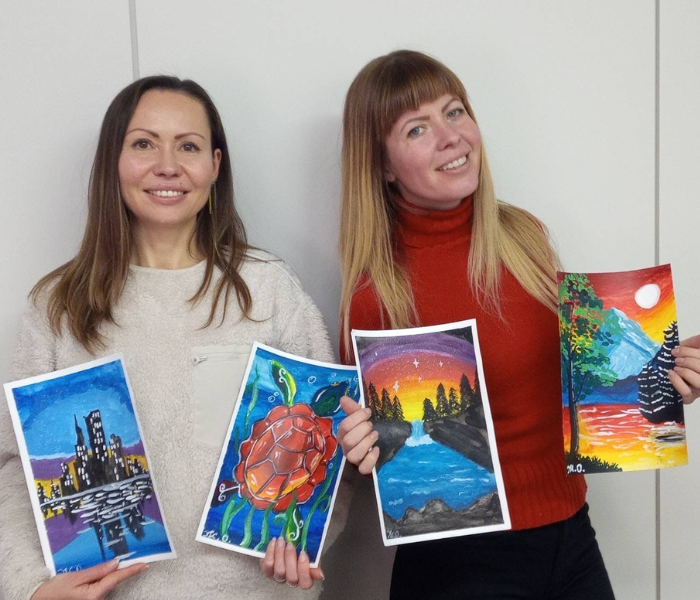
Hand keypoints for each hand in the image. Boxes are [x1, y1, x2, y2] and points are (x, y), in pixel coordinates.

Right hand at [31, 559, 147, 599]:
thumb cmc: (53, 591)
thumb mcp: (74, 577)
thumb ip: (96, 570)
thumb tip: (115, 563)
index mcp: (94, 595)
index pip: (116, 578)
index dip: (131, 570)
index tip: (145, 564)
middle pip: (113, 580)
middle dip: (119, 569)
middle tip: (131, 557)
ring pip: (107, 583)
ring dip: (109, 573)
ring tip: (107, 562)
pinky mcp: (90, 599)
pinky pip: (101, 587)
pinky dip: (103, 578)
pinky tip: (100, 572)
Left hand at [260, 537, 323, 589]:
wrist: (285, 539)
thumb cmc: (300, 545)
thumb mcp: (311, 551)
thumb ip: (315, 561)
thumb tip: (320, 576)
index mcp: (304, 577)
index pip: (305, 583)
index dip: (304, 570)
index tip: (303, 553)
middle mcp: (291, 579)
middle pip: (291, 577)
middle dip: (290, 559)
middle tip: (290, 544)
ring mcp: (278, 576)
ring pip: (279, 571)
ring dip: (280, 554)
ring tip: (281, 540)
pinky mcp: (267, 570)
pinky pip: (268, 565)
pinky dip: (270, 552)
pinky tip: (274, 542)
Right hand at [338, 396, 378, 474]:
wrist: (374, 448)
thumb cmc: (364, 431)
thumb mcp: (359, 419)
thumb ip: (352, 409)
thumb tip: (343, 398)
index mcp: (342, 434)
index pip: (345, 426)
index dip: (358, 417)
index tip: (368, 412)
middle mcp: (345, 447)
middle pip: (349, 441)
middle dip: (363, 430)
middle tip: (371, 425)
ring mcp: (353, 459)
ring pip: (354, 455)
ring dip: (366, 443)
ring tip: (375, 435)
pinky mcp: (363, 468)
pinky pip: (363, 468)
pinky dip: (371, 458)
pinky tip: (377, 449)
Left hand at [669, 334, 699, 403]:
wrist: (663, 379)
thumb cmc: (679, 361)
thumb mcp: (687, 349)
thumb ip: (694, 342)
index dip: (690, 352)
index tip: (676, 350)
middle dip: (688, 361)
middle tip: (676, 359)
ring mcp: (699, 389)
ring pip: (699, 382)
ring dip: (686, 372)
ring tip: (675, 367)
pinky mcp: (689, 398)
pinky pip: (687, 393)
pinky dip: (678, 382)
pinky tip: (671, 374)